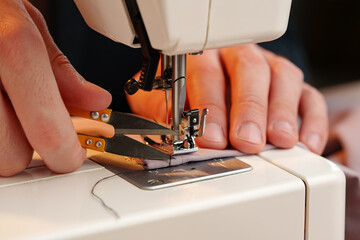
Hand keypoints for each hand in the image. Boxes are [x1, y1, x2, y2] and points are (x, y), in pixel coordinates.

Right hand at [0, 0, 110, 175]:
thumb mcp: (25, 22)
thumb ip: (60, 68)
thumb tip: (94, 101)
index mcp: (9, 46)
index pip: (45, 124)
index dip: (63, 151)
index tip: (69, 156)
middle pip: (12, 155)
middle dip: (26, 147)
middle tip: (29, 124)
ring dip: (1, 142)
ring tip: (4, 107)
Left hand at [127, 44, 327, 154]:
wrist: (195, 81)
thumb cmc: (179, 93)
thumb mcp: (160, 100)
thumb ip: (164, 116)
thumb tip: (172, 141)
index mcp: (202, 57)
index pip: (208, 76)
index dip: (211, 107)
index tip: (211, 138)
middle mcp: (237, 57)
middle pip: (250, 71)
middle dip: (249, 109)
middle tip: (247, 141)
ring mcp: (267, 67)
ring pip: (282, 78)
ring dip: (281, 112)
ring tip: (279, 140)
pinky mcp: (289, 85)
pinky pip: (308, 96)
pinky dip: (310, 119)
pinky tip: (305, 142)